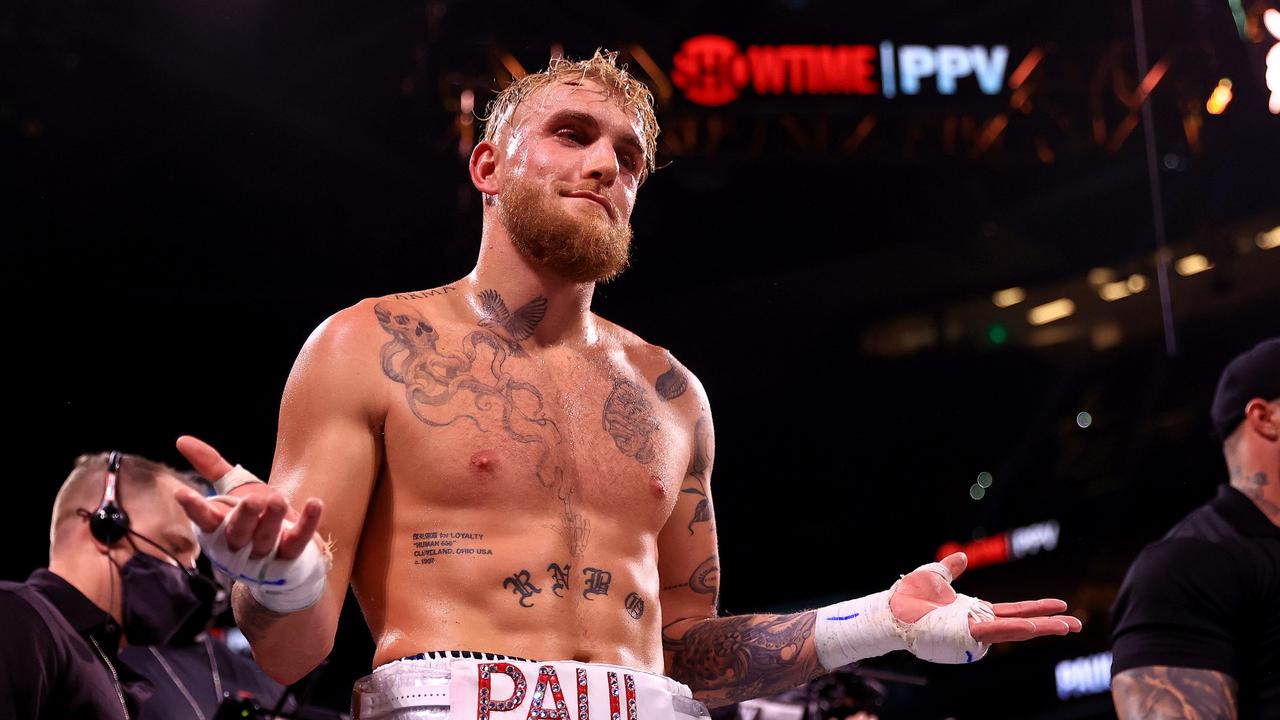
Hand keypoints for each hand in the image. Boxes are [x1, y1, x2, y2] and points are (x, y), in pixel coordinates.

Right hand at [174, 435, 323, 560]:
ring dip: (272, 520)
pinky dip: (308, 523)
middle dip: (244, 516)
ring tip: (277, 500)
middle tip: (252, 500)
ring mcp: (265, 552)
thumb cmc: (254, 515)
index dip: (194, 507)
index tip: (182, 492)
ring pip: (266, 538)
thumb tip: (182, 440)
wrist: (283, 547)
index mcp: (220, 526)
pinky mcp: (291, 553)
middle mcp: (239, 543)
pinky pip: (299, 540)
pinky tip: (314, 504)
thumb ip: (210, 465)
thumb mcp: (233, 488)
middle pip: (238, 532)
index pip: (203, 519)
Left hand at [889, 552, 1081, 642]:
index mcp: (976, 612)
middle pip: (1022, 623)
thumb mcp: (933, 578)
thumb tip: (959, 556)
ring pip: (1014, 630)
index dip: (1037, 609)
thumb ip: (949, 569)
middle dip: (1051, 624)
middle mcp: (979, 624)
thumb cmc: (910, 599)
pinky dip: (1013, 629)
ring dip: (1041, 628)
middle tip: (1079, 625)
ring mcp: (974, 631)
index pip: (1014, 611)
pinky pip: (994, 632)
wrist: (893, 611)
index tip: (1061, 607)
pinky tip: (1030, 627)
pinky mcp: (966, 635)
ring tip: (1067, 626)